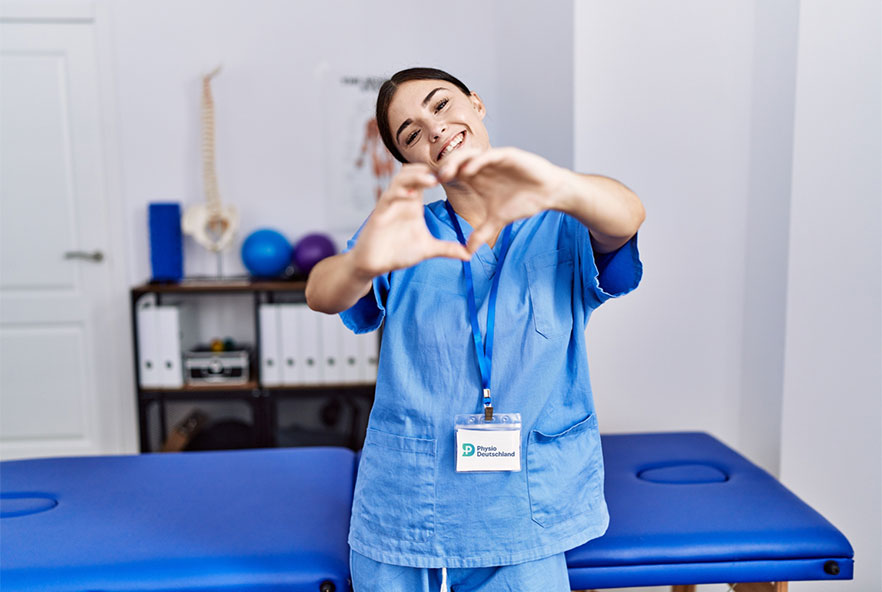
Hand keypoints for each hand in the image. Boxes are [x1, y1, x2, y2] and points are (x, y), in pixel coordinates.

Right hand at [350, 164, 469, 277]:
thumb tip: (469, 255)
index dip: (442, 172)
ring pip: (400, 179)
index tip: (460, 173)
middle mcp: (402, 197)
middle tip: (448, 171)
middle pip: (414, 171)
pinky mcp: (379, 212)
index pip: (427, 176)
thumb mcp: (428, 249)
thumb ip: (447, 249)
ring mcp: (390, 203)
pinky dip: (399, 193)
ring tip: (433, 180)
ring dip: (416, 177)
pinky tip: (412, 195)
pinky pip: (388, 197)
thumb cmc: (398, 252)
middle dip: (430, 169)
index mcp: (414, 201)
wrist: (374, 263)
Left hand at [437, 147, 566, 252]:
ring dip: (455, 163)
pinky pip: (489, 155)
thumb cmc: (524, 202)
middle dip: (441, 170)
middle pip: (454, 162)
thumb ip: (481, 233)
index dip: (437, 180)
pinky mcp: (508, 155)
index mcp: (476, 177)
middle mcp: (482, 165)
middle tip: (429, 182)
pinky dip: (477, 161)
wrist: (549, 193)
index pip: (451, 174)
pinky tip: (468, 170)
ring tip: (445, 174)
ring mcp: (494, 159)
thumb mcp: (497, 221)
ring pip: (468, 154)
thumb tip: (467, 252)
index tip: (423, 190)